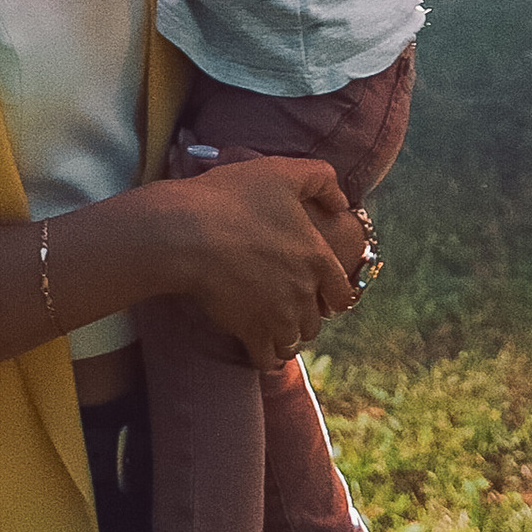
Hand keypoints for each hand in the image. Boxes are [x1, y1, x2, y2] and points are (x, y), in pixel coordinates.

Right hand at [173, 156, 361, 369]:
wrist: (188, 232)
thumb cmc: (233, 197)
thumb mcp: (283, 172)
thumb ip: (321, 179)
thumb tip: (341, 201)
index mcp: (317, 256)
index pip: (343, 292)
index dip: (334, 293)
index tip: (323, 293)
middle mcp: (304, 292)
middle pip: (316, 320)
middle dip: (305, 315)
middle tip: (289, 305)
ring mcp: (278, 316)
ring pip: (293, 341)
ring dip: (286, 336)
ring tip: (273, 326)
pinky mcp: (250, 331)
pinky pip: (268, 359)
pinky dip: (267, 357)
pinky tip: (260, 348)